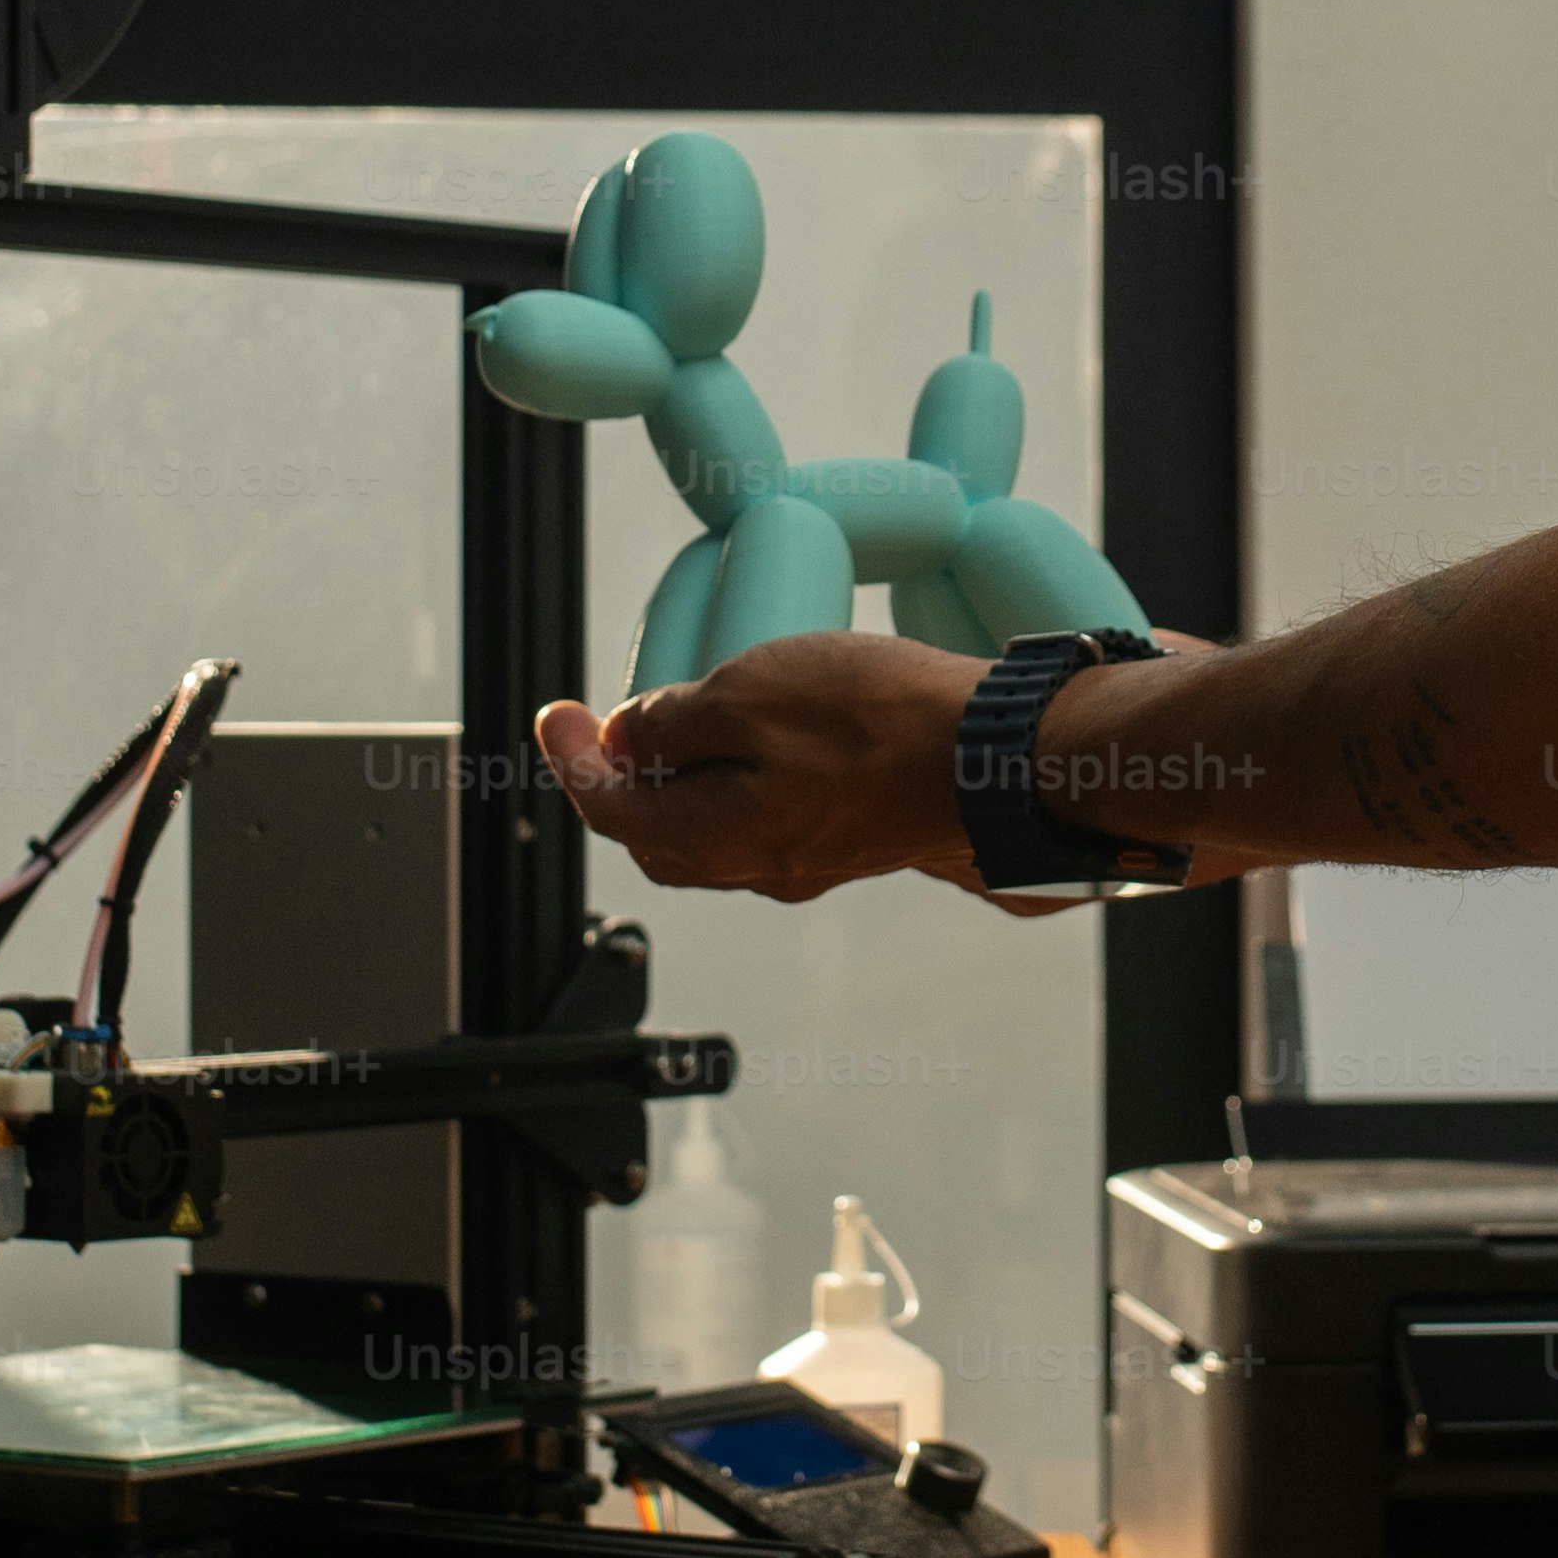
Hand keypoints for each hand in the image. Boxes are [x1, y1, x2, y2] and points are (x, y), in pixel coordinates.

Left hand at [535, 632, 987, 901]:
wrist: (1000, 756)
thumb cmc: (877, 723)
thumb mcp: (747, 692)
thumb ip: (671, 721)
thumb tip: (625, 739)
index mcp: (715, 838)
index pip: (610, 809)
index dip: (571, 758)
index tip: (556, 713)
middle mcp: (758, 864)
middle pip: (655, 831)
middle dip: (618, 780)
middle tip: (604, 723)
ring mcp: (809, 856)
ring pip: (712, 827)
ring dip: (680, 778)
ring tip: (678, 716)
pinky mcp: (851, 835)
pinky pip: (766, 816)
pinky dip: (736, 778)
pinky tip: (758, 731)